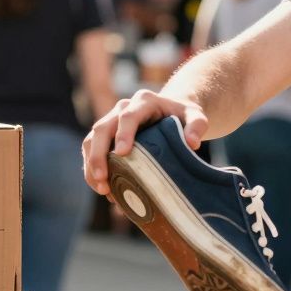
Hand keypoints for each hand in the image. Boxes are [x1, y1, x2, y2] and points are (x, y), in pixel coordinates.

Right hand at [82, 89, 208, 195]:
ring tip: (102, 189)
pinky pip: (92, 150)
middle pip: (102, 128)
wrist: (171, 111)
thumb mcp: (196, 116)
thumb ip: (198, 125)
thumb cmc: (183, 116)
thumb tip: (192, 143)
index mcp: (144, 101)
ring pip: (92, 140)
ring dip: (91, 164)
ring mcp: (112, 121)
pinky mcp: (106, 135)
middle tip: (103, 179)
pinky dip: (93, 169)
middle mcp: (123, 108)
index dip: (123, 134)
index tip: (121, 153)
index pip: (128, 116)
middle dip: (98, 154)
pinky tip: (103, 187)